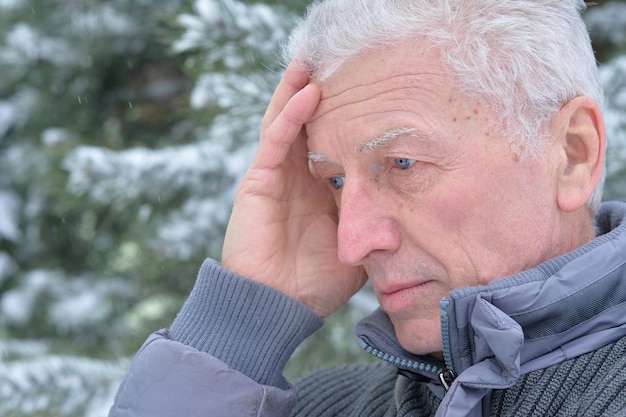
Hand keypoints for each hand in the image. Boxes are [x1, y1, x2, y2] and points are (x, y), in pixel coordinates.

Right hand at [221, 63, 366, 316]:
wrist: (277, 307)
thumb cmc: (314, 282)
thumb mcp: (356, 244)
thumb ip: (372, 221)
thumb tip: (406, 207)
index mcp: (318, 188)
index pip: (332, 140)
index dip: (347, 116)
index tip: (372, 90)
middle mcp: (296, 175)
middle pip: (307, 122)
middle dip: (322, 92)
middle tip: (342, 63)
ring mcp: (275, 176)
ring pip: (286, 120)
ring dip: (300, 88)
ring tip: (315, 58)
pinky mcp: (258, 181)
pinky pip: (275, 141)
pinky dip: (290, 115)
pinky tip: (308, 92)